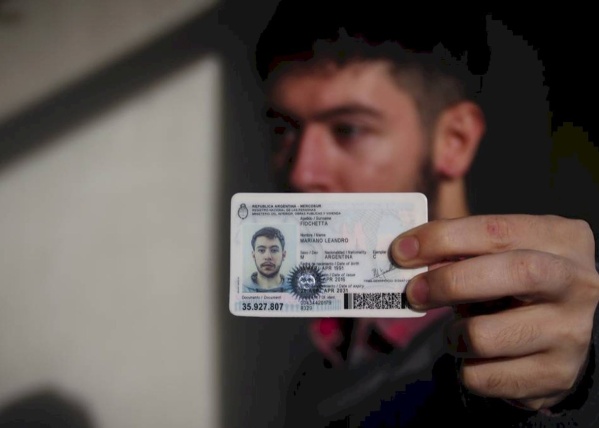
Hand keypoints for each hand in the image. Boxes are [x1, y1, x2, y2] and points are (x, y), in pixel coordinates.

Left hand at [390, 215, 598, 409]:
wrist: (557, 336)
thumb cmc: (513, 283)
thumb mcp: (497, 254)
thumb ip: (461, 247)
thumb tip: (408, 253)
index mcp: (563, 239)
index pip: (496, 231)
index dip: (442, 238)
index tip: (401, 250)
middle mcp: (578, 283)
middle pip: (511, 274)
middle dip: (449, 282)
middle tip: (412, 292)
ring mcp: (571, 332)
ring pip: (487, 335)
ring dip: (453, 334)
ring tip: (457, 330)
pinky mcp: (556, 375)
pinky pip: (485, 376)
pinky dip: (465, 366)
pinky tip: (477, 356)